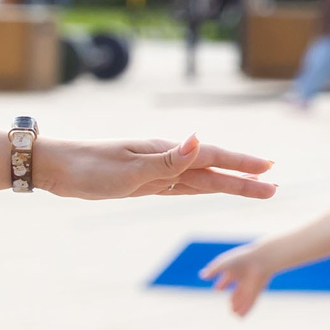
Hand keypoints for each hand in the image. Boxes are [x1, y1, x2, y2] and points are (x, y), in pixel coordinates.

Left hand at [36, 134, 274, 200]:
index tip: (269, 170)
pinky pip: (180, 186)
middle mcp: (164, 159)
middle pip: (212, 171)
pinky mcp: (141, 183)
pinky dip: (200, 188)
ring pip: (199, 179)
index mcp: (164, 153)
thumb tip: (199, 140)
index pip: (211, 157)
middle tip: (274, 187)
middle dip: (243, 179)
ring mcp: (154, 171)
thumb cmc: (87, 167)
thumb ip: (167, 160)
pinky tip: (211, 189)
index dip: (241, 164)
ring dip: (227, 184)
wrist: (55, 167)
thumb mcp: (128, 169)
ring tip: (255, 189)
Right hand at [202, 240, 278, 315]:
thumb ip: (213, 270)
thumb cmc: (242, 259)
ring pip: (244, 297)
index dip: (222, 284)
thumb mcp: (224, 264)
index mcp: (235, 269)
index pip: (227, 278)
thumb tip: (202, 276)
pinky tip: (240, 316)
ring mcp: (250, 285)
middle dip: (234, 298)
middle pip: (238, 290)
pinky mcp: (257, 290)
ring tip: (234, 314)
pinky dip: (246, 309)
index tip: (218, 288)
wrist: (261, 260)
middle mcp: (243, 278)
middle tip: (230, 305)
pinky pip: (251, 302)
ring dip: (239, 305)